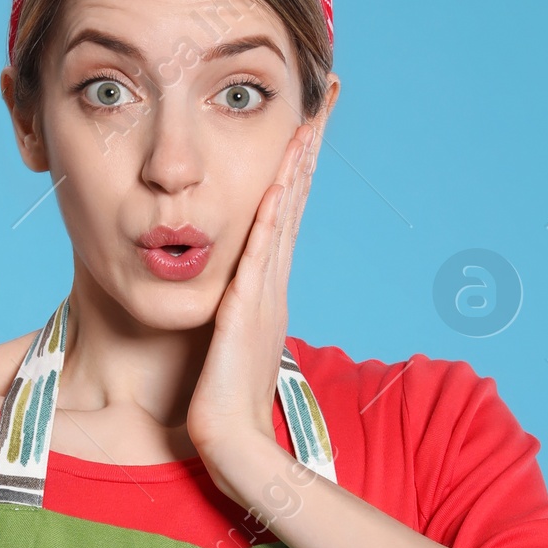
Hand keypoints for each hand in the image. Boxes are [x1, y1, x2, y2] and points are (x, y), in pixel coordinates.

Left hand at [186, 118, 321, 496]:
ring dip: (296, 169)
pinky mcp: (248, 314)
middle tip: (325, 100)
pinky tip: (276, 185)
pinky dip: (271, 219)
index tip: (305, 125)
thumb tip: (224, 302)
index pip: (284, 214)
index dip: (296, 168)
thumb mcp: (225, 349)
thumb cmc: (222, 407)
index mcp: (265, 290)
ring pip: (284, 219)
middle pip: (295, 203)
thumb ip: (227, 319)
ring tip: (308, 122)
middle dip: (308, 150)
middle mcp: (272, 286)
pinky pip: (261, 256)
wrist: (233, 447)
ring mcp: (265, 297)